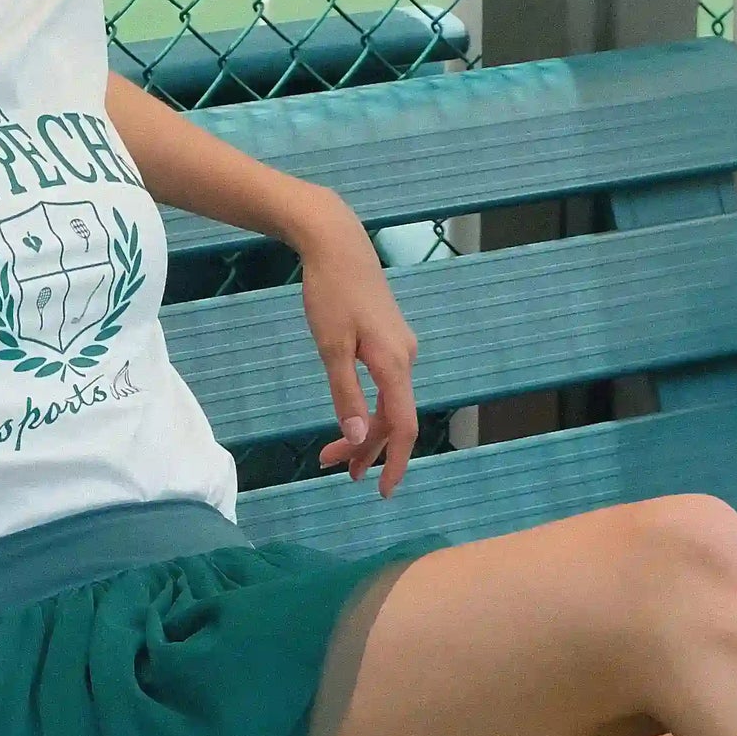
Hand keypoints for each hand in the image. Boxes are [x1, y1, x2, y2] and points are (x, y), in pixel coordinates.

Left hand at [295, 194, 419, 498]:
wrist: (338, 243)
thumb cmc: (330, 292)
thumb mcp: (331, 348)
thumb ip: (346, 395)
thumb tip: (359, 437)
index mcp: (395, 364)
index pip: (403, 427)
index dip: (396, 462)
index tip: (384, 492)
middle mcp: (406, 358)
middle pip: (393, 419)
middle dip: (366, 449)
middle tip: (333, 469)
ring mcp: (401, 348)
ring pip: (388, 403)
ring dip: (363, 430)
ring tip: (331, 453)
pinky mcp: (390, 340)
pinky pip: (386, 386)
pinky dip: (367, 407)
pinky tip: (350, 414)